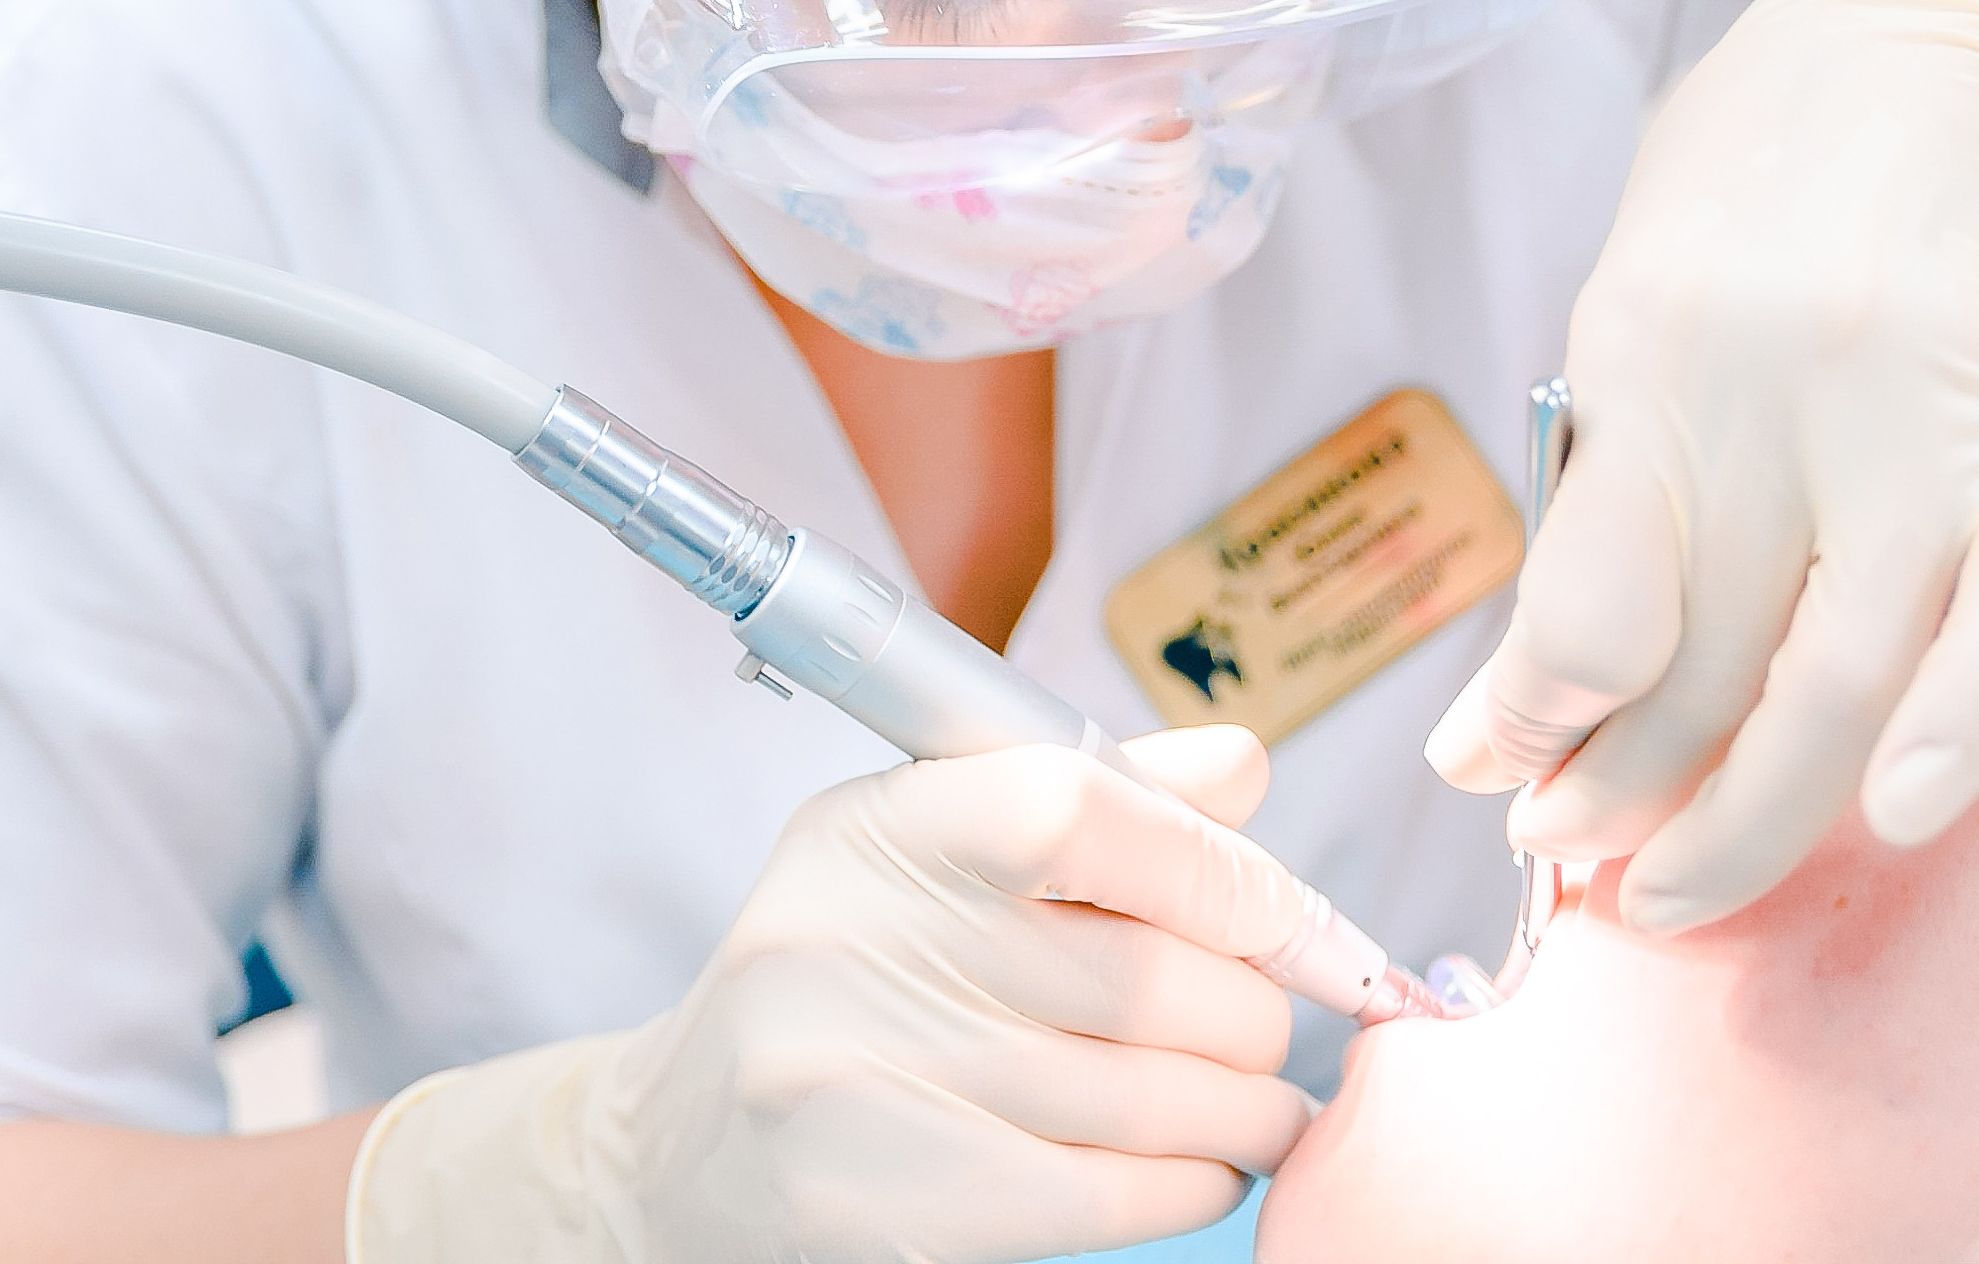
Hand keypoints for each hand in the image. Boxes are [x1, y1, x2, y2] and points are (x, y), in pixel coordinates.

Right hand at [348, 726, 1315, 1262]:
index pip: (1074, 807)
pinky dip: (1196, 1180)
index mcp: (874, 830)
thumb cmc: (852, 973)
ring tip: (1266, 1103)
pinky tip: (1205, 1163)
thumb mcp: (930, 849)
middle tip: (1281, 1026)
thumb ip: (1091, 796)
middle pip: (1144, 978)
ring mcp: (857, 1085)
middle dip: (1256, 1013)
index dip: (1220, 866)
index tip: (1294, 919)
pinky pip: (1111, 1194)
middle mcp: (849, 947)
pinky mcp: (882, 1209)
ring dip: (1252, 1107)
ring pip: (1150, 1097)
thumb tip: (1243, 768)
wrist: (684, 1145)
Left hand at [1427, 0, 1978, 933]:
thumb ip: (1598, 470)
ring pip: (1837, 679)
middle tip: (1568, 851)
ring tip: (1669, 892)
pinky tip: (1888, 820)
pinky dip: (1955, 733)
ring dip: (1746, 818)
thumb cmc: (1746, 182)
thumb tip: (1530, 680)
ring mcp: (1920, 416)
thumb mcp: (1624, 290)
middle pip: (1696, 663)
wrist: (1941, 37)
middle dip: (1615, 792)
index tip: (1488, 773)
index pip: (1580, 597)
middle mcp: (1772, 387)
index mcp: (1642, 344)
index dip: (1528, 718)